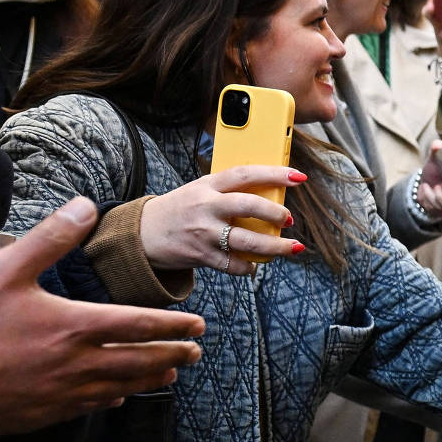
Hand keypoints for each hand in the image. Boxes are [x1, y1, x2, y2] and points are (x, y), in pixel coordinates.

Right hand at [0, 196, 206, 439]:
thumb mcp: (4, 270)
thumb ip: (49, 238)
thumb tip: (85, 206)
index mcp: (73, 328)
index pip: (140, 326)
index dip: (173, 325)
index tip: (198, 325)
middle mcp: (76, 365)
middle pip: (140, 361)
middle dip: (172, 354)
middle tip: (196, 351)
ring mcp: (61, 395)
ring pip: (121, 387)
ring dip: (150, 378)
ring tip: (171, 373)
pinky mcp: (42, 414)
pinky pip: (89, 407)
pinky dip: (112, 399)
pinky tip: (116, 397)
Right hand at [140, 166, 303, 274]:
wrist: (142, 234)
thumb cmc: (179, 210)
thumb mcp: (199, 190)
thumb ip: (227, 190)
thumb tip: (269, 191)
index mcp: (208, 185)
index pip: (244, 174)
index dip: (274, 174)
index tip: (298, 177)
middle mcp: (206, 207)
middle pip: (248, 206)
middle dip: (275, 213)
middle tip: (289, 219)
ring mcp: (204, 232)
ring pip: (247, 241)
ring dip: (275, 247)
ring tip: (292, 247)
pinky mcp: (201, 255)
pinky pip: (234, 265)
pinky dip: (248, 267)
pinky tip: (255, 264)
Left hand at [415, 141, 441, 220]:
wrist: (426, 181)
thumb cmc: (435, 170)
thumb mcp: (434, 159)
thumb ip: (436, 150)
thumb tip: (438, 144)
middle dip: (441, 198)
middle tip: (435, 187)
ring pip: (441, 208)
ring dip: (430, 197)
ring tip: (426, 186)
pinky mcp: (441, 212)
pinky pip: (433, 211)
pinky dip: (425, 201)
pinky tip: (425, 192)